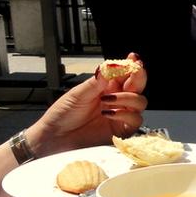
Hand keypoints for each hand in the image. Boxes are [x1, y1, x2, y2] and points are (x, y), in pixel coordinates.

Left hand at [26, 53, 147, 156]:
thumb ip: (97, 81)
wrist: (55, 138)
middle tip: (134, 72)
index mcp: (106, 87)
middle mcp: (117, 99)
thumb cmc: (63, 115)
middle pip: (138, 86)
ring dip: (127, 98)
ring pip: (140, 102)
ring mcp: (121, 115)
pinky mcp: (122, 130)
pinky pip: (135, 120)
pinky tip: (109, 113)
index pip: (125, 73)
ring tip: (107, 100)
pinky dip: (125, 114)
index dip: (132, 65)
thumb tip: (111, 66)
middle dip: (138, 77)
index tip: (133, 58)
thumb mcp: (78, 94)